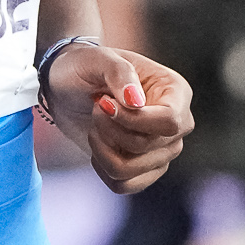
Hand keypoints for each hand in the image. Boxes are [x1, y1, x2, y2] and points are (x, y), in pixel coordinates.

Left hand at [41, 44, 192, 194]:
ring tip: (95, 124)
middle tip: (96, 107)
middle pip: (149, 147)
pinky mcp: (143, 169)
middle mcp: (176, 124)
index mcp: (175, 91)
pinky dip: (102, 167)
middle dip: (111, 129)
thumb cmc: (86, 66)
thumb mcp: (98, 58)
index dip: (133, 120)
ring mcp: (162, 149)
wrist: (67, 86)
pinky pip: (125, 185)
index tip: (103, 103)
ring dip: (102, 148)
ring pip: (133, 170)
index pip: (170, 121)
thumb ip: (119, 73)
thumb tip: (137, 103)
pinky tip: (97, 143)